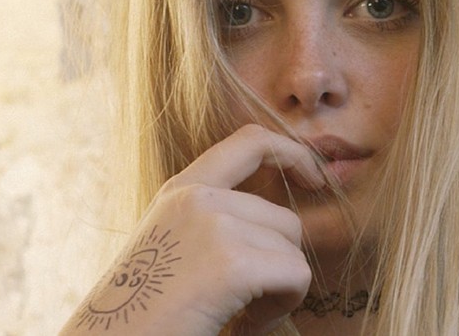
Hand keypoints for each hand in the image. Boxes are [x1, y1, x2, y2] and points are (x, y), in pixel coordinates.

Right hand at [62, 124, 324, 335]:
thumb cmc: (144, 309)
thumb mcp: (172, 246)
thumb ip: (213, 221)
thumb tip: (280, 223)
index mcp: (180, 190)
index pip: (250, 141)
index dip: (292, 152)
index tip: (314, 177)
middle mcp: (197, 197)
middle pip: (284, 219)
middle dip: (278, 266)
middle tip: (244, 302)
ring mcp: (214, 225)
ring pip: (293, 251)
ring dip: (278, 291)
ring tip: (237, 314)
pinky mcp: (232, 263)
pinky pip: (296, 276)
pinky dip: (281, 308)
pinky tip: (243, 325)